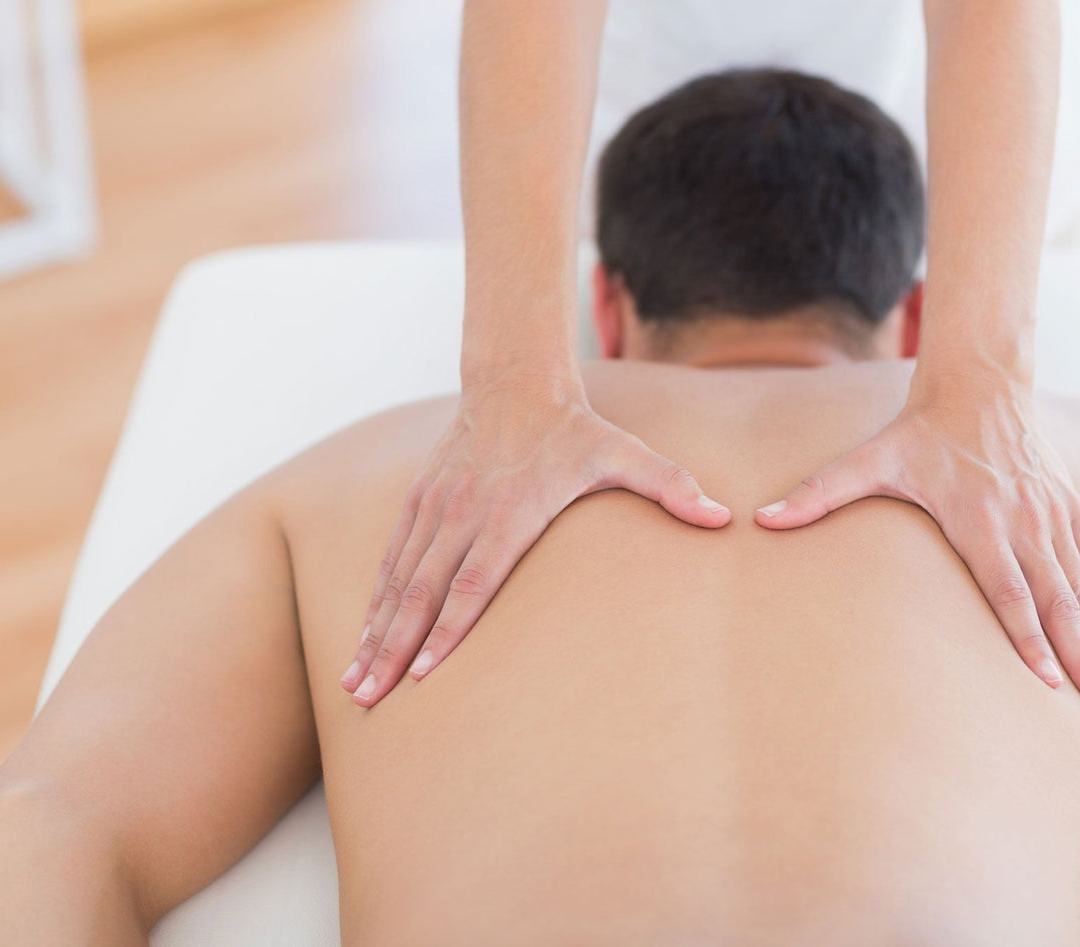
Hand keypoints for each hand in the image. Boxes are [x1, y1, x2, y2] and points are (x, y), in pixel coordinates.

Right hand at [340, 372, 730, 705]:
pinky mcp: (418, 502)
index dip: (450, 629)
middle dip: (395, 649)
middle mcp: (464, 511)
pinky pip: (391, 559)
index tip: (426, 674)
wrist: (515, 382)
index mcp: (511, 510)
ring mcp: (435, 507)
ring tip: (355, 684)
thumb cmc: (577, 430)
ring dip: (374, 634)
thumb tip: (723, 518)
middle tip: (370, 698)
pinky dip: (373, 601)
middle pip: (423, 591)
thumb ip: (673, 487)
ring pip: (398, 580)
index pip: (474, 579)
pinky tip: (362, 638)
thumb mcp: (627, 453)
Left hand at [754, 370, 1079, 715]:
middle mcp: (1024, 522)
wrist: (980, 382)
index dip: (1028, 639)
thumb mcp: (868, 460)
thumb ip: (818, 494)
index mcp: (980, 520)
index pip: (1008, 591)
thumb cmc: (921, 431)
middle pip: (1058, 602)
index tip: (1047, 682)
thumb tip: (762, 519)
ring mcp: (1052, 515)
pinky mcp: (1068, 506)